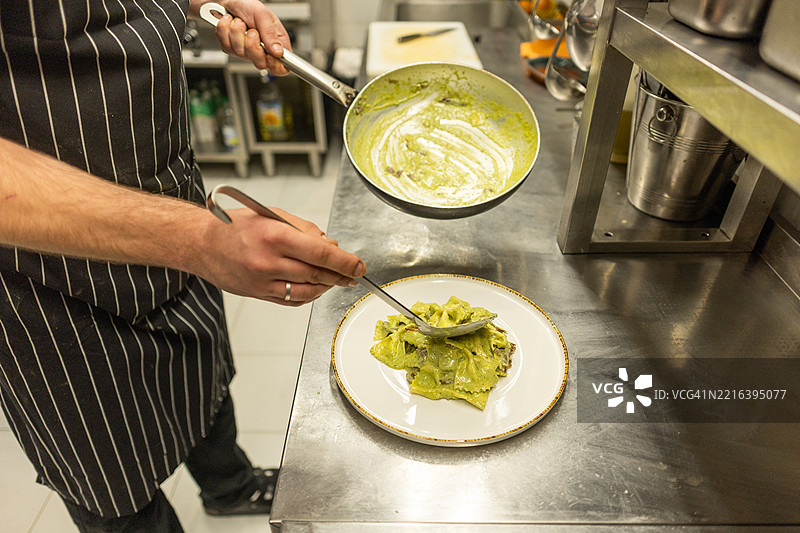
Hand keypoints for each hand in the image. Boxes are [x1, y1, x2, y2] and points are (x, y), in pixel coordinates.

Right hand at [196, 207, 365, 305]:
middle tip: (353, 273)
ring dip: (327, 287)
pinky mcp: (258, 294)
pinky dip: (309, 295)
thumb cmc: (235, 225)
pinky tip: (316, 287)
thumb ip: (305, 230)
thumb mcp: (273, 215)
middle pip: (318, 275)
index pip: (321, 253)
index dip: (345, 262)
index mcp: (274, 236)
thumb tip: (331, 245)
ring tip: (335, 279)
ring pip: (308, 291)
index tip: (359, 266)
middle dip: (341, 275)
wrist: (200, 243)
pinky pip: (292, 300)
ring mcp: (262, 281)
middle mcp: (268, 261)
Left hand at [197, 0, 291, 74]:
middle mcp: (262, 51)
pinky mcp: (231, 49)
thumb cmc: (248, 6)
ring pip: (240, 52)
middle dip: (252, 44)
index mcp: (276, 44)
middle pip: (260, 63)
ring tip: (240, 22)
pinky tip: (231, 24)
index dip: (276, 66)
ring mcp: (245, 52)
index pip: (282, 67)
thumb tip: (279, 52)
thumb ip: (271, 34)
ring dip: (236, 32)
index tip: (269, 55)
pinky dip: (226, 30)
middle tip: (252, 30)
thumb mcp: (263, 15)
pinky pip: (226, 45)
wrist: (229, 0)